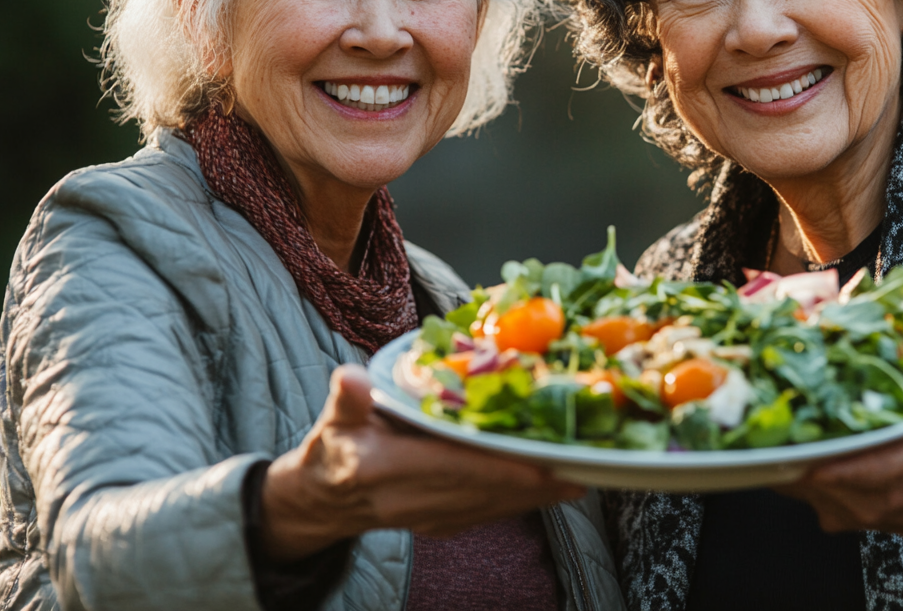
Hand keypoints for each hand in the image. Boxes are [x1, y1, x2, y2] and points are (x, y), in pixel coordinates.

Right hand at [259, 364, 584, 561]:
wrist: (322, 501)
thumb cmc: (334, 448)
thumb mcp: (334, 418)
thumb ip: (346, 398)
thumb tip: (351, 379)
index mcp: (382, 470)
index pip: (450, 468)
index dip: (496, 468)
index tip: (537, 464)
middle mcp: (410, 500)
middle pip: (484, 490)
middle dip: (533, 480)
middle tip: (580, 464)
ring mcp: (427, 517)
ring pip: (492, 506)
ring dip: (536, 495)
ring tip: (578, 475)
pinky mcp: (441, 523)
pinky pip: (488, 514)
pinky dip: (520, 501)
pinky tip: (549, 488)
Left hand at [777, 381, 902, 541]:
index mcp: (899, 478)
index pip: (846, 467)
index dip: (816, 442)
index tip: (791, 409)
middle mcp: (866, 501)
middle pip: (808, 470)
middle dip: (787, 437)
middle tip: (766, 396)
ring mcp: (844, 511)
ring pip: (794, 482)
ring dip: (780, 450)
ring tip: (764, 411)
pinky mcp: (830, 514)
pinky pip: (793, 489)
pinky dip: (781, 464)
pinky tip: (774, 434)